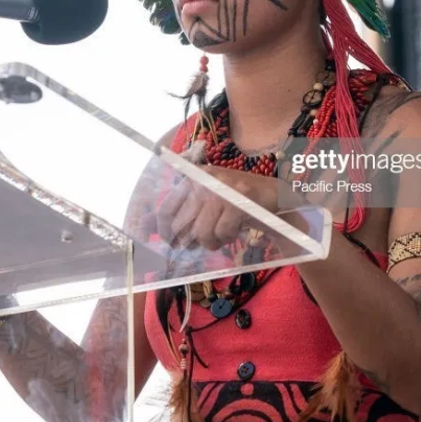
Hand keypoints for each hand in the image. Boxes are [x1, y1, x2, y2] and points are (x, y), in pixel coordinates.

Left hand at [155, 165, 282, 250]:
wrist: (277, 197)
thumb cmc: (239, 202)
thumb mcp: (208, 203)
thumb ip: (181, 213)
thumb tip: (143, 226)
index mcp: (194, 178)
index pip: (165, 209)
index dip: (164, 232)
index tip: (171, 243)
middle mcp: (205, 180)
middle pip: (183, 226)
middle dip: (195, 240)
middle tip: (209, 238)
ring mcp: (222, 188)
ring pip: (202, 232)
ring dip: (214, 241)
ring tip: (224, 234)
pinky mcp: (239, 199)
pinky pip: (222, 232)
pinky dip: (229, 237)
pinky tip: (236, 229)